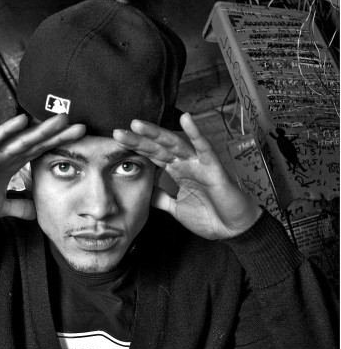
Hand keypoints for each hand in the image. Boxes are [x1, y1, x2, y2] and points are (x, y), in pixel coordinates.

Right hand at [0, 113, 85, 225]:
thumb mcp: (0, 208)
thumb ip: (18, 207)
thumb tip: (37, 213)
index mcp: (11, 166)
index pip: (39, 152)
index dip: (59, 145)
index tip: (81, 141)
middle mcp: (4, 156)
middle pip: (35, 142)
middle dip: (57, 134)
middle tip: (81, 126)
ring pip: (20, 138)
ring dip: (40, 129)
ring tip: (61, 119)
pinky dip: (6, 130)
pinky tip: (21, 120)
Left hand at [113, 113, 261, 239]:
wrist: (233, 230)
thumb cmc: (209, 217)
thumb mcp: (175, 208)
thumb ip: (160, 198)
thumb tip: (144, 192)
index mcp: (176, 171)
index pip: (151, 156)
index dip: (135, 149)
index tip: (115, 144)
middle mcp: (185, 163)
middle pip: (157, 147)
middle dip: (138, 140)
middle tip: (116, 132)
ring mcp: (199, 163)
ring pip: (174, 143)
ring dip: (156, 133)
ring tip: (138, 124)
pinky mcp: (214, 168)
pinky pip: (204, 147)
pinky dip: (195, 133)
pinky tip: (186, 118)